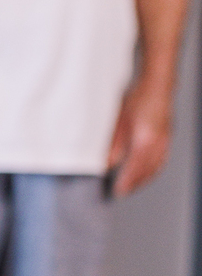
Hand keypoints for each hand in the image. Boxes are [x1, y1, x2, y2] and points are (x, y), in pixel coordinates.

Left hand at [107, 75, 172, 195]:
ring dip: (144, 179)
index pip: (135, 168)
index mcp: (145, 138)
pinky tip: (146, 173)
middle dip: (135, 184)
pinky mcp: (168, 137)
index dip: (127, 181)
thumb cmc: (139, 96)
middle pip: (147, 170)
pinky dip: (153, 169)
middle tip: (122, 192)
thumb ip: (114, 144)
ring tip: (132, 186)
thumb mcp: (120, 120)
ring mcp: (165, 140)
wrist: (158, 82)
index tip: (118, 190)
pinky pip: (162, 159)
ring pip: (156, 166)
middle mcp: (158, 141)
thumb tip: (107, 163)